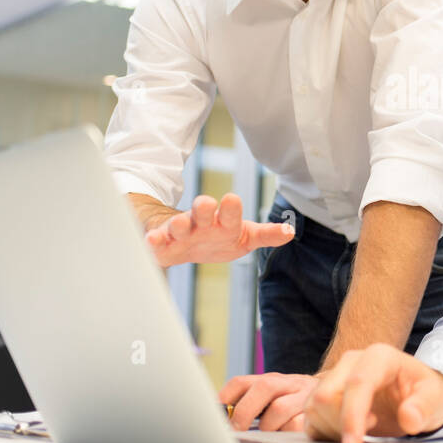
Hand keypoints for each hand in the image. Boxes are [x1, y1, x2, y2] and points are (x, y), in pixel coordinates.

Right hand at [145, 193, 292, 267]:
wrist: (186, 243)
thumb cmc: (219, 238)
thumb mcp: (245, 237)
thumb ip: (267, 235)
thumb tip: (291, 231)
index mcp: (224, 222)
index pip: (231, 215)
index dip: (232, 209)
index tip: (232, 198)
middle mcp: (202, 223)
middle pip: (203, 212)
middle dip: (204, 208)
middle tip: (206, 203)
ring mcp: (181, 232)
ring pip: (179, 225)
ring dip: (179, 224)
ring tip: (178, 223)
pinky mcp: (163, 243)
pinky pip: (157, 241)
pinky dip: (154, 240)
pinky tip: (151, 240)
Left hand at [220, 373, 316, 431]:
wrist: (337, 397)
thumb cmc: (294, 405)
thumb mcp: (272, 400)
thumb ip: (249, 406)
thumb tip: (222, 423)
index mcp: (270, 380)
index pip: (242, 382)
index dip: (225, 398)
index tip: (216, 417)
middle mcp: (287, 383)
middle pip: (263, 386)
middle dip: (245, 412)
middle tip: (236, 431)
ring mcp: (304, 396)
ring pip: (279, 408)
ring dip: (267, 427)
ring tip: (267, 437)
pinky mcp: (316, 413)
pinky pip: (297, 425)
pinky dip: (286, 434)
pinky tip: (285, 438)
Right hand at [304, 343, 442, 442]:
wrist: (415, 395)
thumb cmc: (425, 393)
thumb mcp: (435, 399)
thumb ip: (425, 407)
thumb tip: (410, 417)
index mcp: (379, 357)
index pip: (357, 383)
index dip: (352, 416)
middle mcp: (352, 362)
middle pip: (326, 395)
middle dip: (341, 424)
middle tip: (369, 432)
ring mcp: (336, 376)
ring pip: (314, 407)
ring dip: (334, 429)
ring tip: (365, 429)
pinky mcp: (325, 395)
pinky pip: (310, 417)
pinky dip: (324, 433)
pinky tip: (347, 433)